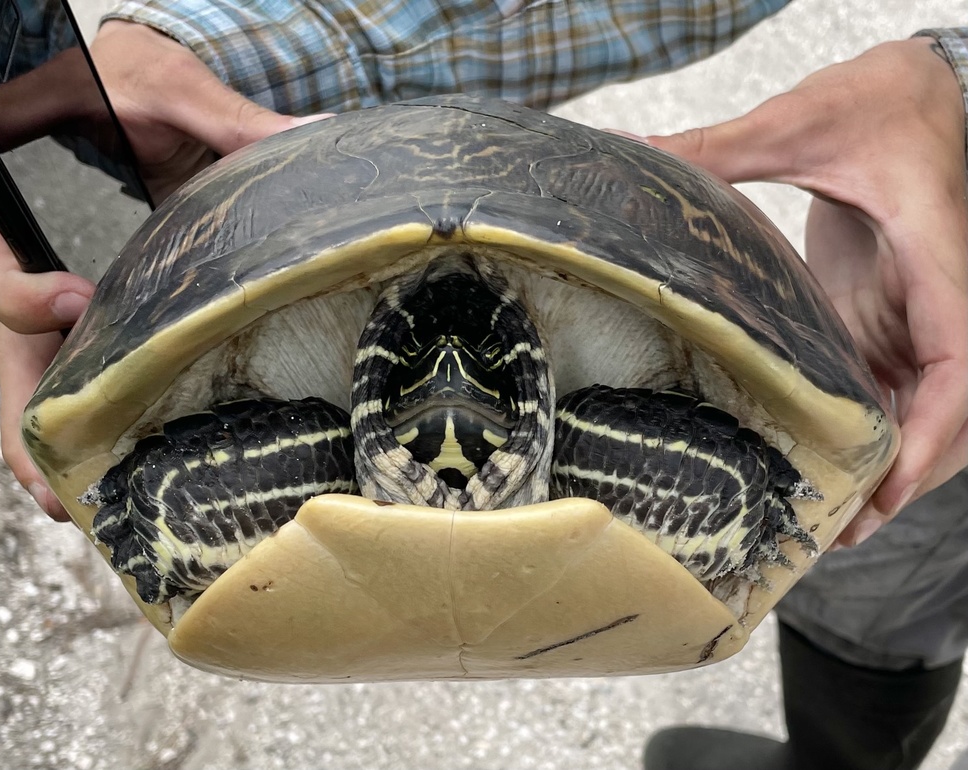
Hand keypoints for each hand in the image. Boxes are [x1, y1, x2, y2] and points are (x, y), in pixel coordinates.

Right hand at [0, 20, 330, 519]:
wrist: (139, 95)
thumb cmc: (136, 84)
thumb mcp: (171, 90)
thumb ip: (226, 120)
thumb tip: (313, 138)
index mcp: (19, 200)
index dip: (13, 290)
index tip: (71, 303)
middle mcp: (34, 259)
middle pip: (8, 350)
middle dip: (26, 419)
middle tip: (53, 482)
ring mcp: (68, 293)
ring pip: (42, 378)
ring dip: (56, 444)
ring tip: (79, 507)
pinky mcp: (106, 313)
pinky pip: (87, 371)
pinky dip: (100, 420)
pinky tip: (128, 465)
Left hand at [641, 38, 967, 545]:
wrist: (920, 87)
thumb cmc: (877, 101)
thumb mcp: (797, 121)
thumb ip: (717, 144)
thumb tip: (631, 152)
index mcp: (933, 256)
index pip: (955, 357)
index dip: (934, 426)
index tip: (894, 479)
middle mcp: (934, 297)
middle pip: (947, 408)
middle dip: (907, 472)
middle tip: (841, 529)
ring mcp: (913, 311)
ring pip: (922, 407)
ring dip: (889, 464)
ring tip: (832, 519)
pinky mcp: (888, 311)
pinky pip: (891, 384)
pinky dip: (870, 431)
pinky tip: (824, 462)